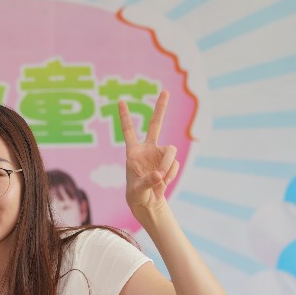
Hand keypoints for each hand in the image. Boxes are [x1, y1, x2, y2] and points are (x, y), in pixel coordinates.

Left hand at [119, 91, 179, 218]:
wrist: (148, 202)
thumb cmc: (136, 194)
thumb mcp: (137, 190)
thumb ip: (147, 181)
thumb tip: (159, 174)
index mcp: (133, 152)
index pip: (128, 131)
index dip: (124, 116)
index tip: (120, 101)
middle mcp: (148, 149)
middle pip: (156, 124)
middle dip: (161, 108)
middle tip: (165, 91)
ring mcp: (160, 155)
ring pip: (171, 151)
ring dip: (168, 166)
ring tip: (160, 179)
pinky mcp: (170, 162)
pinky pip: (175, 164)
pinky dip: (171, 174)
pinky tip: (164, 182)